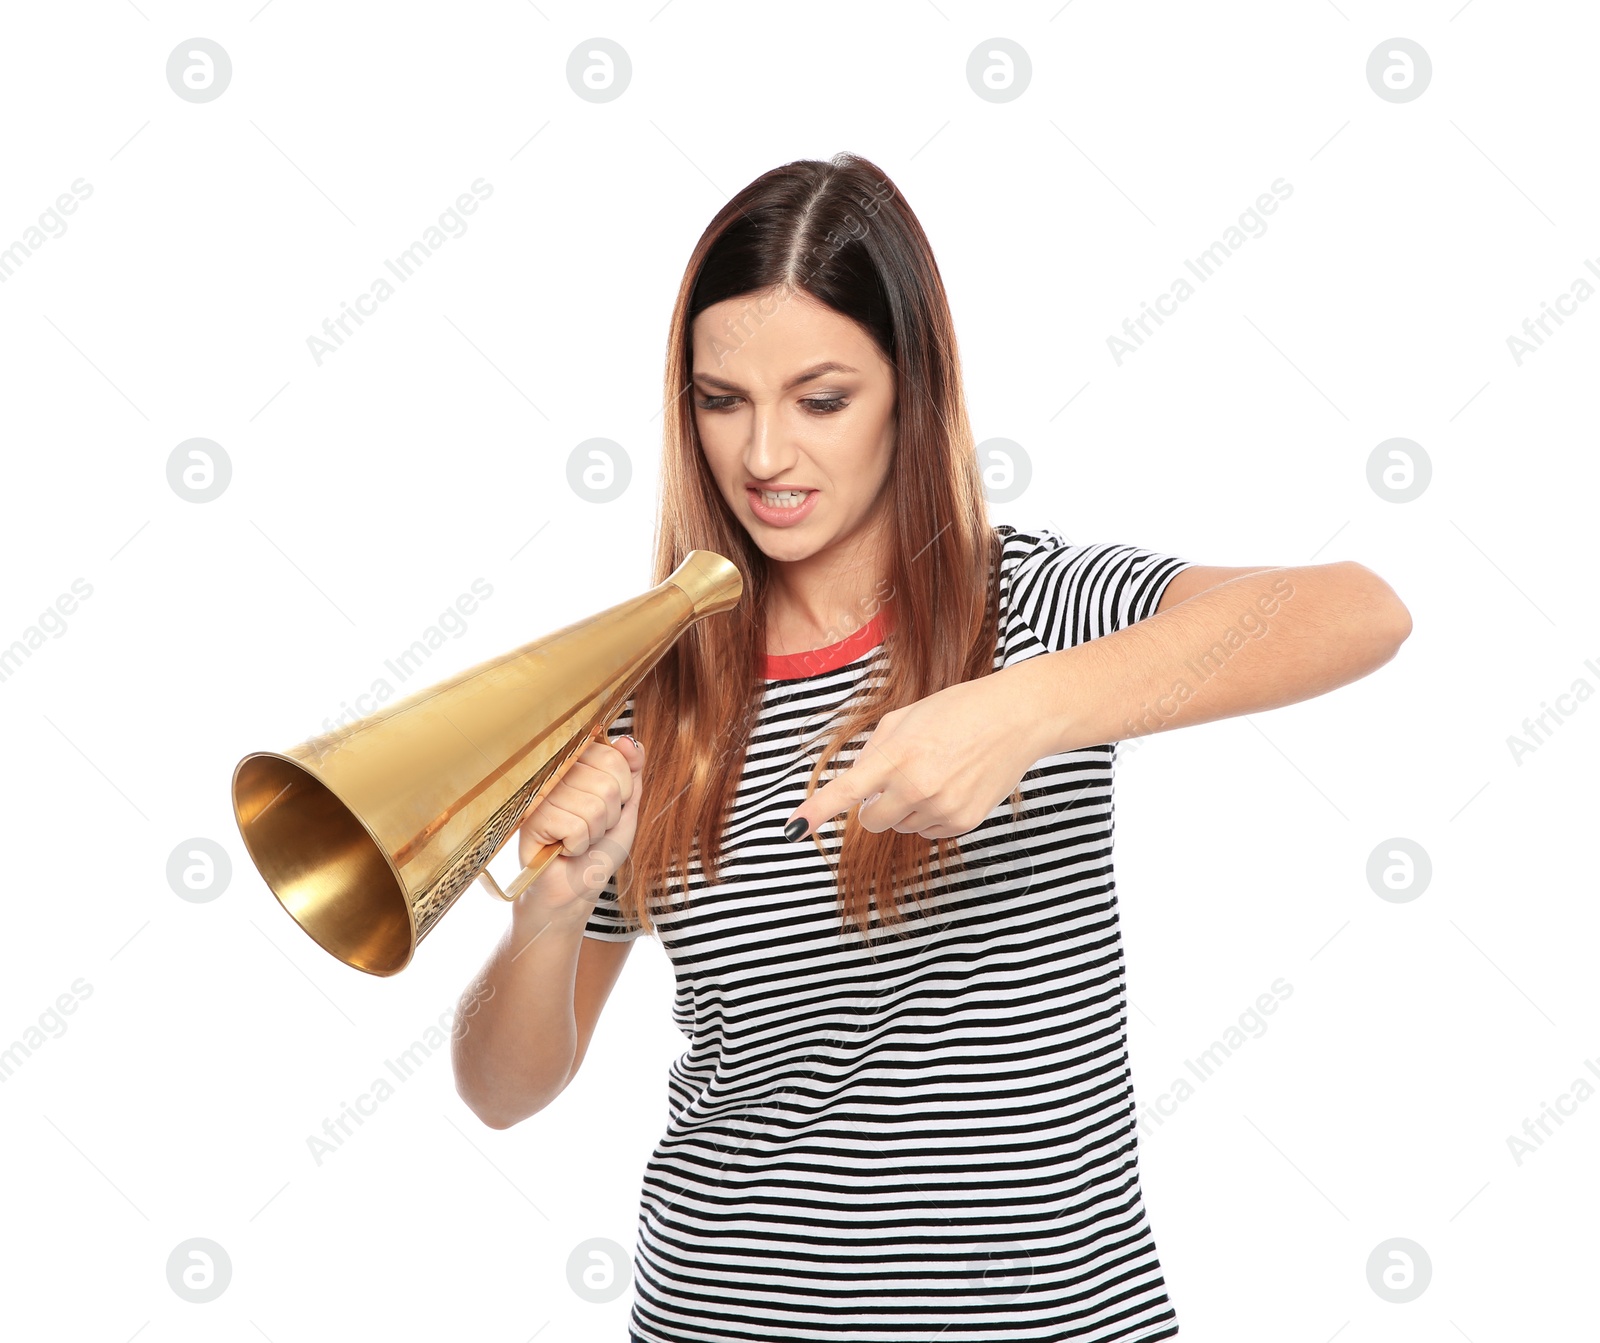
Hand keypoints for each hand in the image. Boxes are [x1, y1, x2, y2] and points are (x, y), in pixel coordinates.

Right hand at [514, 734, 644, 921]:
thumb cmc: (598, 848)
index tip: (610, 807)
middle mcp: (556, 771)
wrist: (575, 887)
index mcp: (577, 762)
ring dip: (594, 832)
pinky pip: (576, 826)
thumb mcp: (625, 806)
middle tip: (591, 828)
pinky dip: (579, 844)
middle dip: (609, 816)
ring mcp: (541, 792)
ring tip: (577, 838)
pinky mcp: (532, 817)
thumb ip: (632, 772)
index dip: (624, 789)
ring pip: (593, 806)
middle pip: (607, 784)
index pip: (614, 757)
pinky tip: (564, 848)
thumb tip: (630, 742)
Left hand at [781, 675, 1044, 841]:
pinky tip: (953, 785)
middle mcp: (917, 786)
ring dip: (907, 807)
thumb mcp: (905, 718)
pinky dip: (932, 814)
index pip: (848, 790)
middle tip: (898, 776)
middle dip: (875, 805)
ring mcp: (942, 808)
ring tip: (936, 771)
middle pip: (871, 821)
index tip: (792, 829)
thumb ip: (873, 753)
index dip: (817, 811)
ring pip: (901, 826)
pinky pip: (928, 831)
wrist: (1015, 719)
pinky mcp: (963, 823)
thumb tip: (857, 789)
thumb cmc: (957, 711)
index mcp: (898, 755)